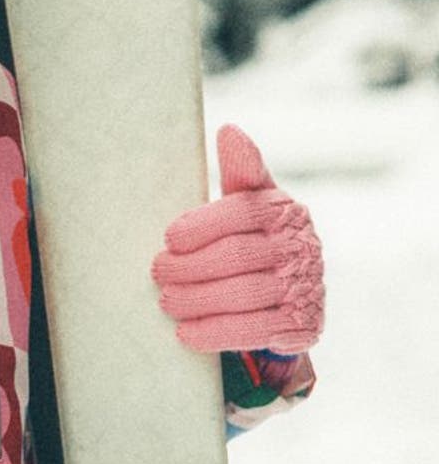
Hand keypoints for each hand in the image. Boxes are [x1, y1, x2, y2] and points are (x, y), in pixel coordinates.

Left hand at [151, 125, 323, 354]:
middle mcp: (302, 247)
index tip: (169, 239)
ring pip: (243, 295)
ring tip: (166, 301)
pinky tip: (186, 332)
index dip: (202, 226)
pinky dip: (216, 332)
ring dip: (196, 300)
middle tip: (157, 272)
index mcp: (284, 211)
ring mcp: (306, 287)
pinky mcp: (303, 325)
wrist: (290, 291)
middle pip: (237, 257)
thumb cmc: (254, 236)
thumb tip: (230, 131)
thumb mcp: (249, 201)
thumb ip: (240, 172)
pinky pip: (255, 331)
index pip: (242, 212)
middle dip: (189, 267)